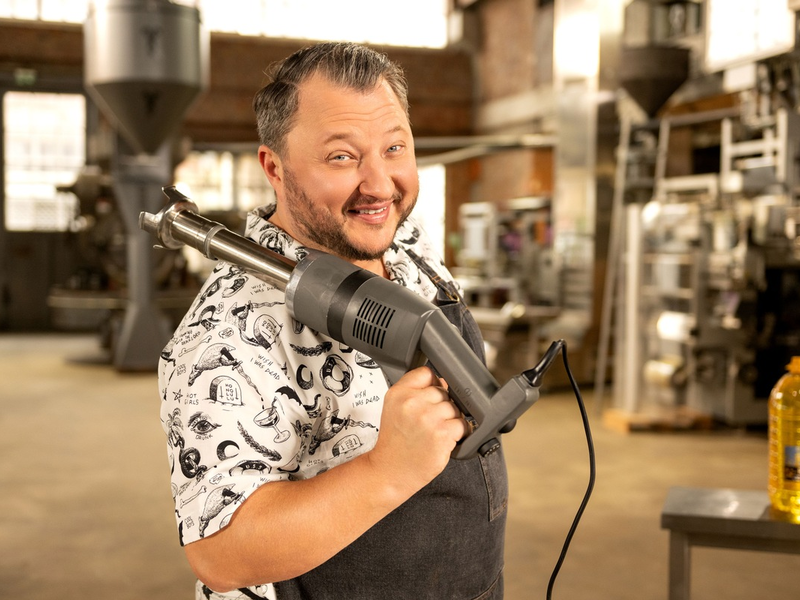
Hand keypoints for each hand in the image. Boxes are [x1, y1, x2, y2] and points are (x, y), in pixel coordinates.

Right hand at [368, 366, 467, 497]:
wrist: (390, 471)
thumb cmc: (395, 442)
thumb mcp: (395, 408)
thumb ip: (415, 391)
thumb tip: (443, 382)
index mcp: (399, 393)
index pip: (426, 373)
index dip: (432, 385)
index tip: (429, 398)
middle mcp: (412, 402)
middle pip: (443, 391)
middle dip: (441, 406)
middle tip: (429, 422)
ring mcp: (428, 418)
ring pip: (454, 407)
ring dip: (451, 419)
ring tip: (436, 432)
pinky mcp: (442, 434)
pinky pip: (462, 424)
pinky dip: (459, 432)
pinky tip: (445, 439)